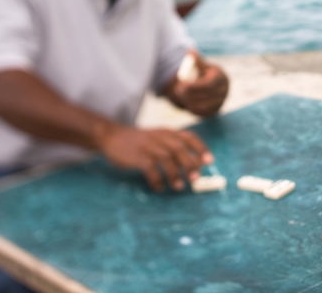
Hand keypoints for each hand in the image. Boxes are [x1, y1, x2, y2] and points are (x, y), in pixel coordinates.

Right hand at [98, 123, 212, 191]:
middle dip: (190, 164)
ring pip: (165, 158)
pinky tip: (159, 188)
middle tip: (196, 178)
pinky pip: (149, 168)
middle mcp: (160, 137)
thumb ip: (174, 149)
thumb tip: (195, 167)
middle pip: (179, 149)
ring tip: (179, 187)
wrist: (111, 136)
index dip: (201, 148)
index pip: (189, 137)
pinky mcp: (136, 156)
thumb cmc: (140, 142)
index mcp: (168, 132)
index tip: (210, 161)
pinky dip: (156, 180)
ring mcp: (147, 146)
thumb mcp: (159, 138)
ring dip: (174, 174)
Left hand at [171, 52, 228, 116]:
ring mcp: (221, 101)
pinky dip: (194, 110)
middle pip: (206, 96)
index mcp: (222, 77)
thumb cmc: (203, 73)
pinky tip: (186, 104)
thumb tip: (190, 51)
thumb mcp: (201, 65)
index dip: (194, 86)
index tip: (181, 85)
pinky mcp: (216, 110)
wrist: (210, 86)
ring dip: (190, 102)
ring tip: (180, 97)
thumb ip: (196, 60)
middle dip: (190, 94)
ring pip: (204, 106)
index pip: (208, 84)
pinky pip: (204, 113)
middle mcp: (224, 90)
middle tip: (177, 91)